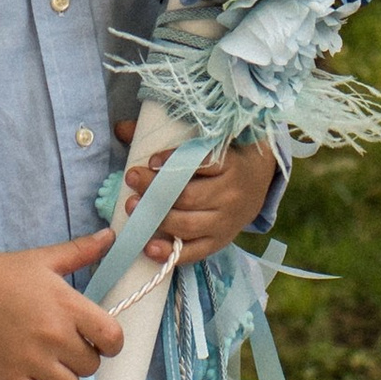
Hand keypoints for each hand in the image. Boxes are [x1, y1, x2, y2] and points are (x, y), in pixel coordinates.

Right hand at [0, 235, 123, 379]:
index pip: (112, 337)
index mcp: (67, 305)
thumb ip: (81, 251)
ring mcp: (31, 361)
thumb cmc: (2, 274)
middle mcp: (53, 335)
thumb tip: (111, 235)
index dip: (111, 342)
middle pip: (91, 365)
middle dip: (83, 359)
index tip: (99, 339)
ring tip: (50, 367)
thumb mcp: (44, 259)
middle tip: (66, 349)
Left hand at [124, 136, 278, 267]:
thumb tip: (121, 128)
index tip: (151, 161)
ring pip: (189, 224)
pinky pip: (194, 251)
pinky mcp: (219, 241)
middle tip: (131, 180)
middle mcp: (230, 194)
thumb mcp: (207, 142)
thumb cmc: (225, 159)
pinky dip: (170, 251)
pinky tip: (150, 246)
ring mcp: (225, 222)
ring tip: (132, 207)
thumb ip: (166, 135)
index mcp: (231, 164)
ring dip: (157, 218)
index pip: (202, 163)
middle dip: (155, 189)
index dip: (174, 162)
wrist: (260, 182)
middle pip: (189, 195)